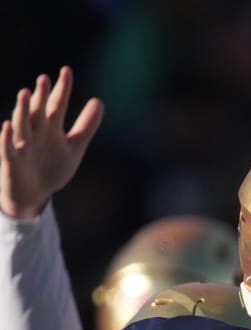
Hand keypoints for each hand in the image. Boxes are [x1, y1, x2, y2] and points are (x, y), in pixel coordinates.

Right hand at [0, 67, 102, 220]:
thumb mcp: (74, 147)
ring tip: (25, 93)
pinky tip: (8, 126)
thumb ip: (86, 126)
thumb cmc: (51, 168)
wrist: (33, 195)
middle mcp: (35, 132)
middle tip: (45, 78)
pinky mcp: (11, 160)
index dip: (62, 89)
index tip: (67, 70)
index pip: (56, 104)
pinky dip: (8, 137)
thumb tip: (99, 101)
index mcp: (50, 128)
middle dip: (41, 96)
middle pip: (38, 111)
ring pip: (21, 124)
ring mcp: (22, 145)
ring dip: (22, 109)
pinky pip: (8, 147)